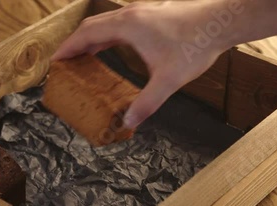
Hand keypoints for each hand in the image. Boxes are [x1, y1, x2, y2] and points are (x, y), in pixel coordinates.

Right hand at [52, 1, 232, 128]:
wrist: (221, 21)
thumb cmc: (196, 45)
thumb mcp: (169, 80)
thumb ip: (147, 103)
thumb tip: (129, 122)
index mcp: (127, 26)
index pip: (86, 34)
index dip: (67, 48)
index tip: (55, 61)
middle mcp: (130, 14)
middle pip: (91, 26)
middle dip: (75, 44)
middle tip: (65, 63)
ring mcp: (140, 12)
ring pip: (105, 23)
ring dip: (90, 39)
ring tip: (82, 57)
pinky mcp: (150, 15)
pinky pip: (118, 24)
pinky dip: (106, 36)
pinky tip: (110, 48)